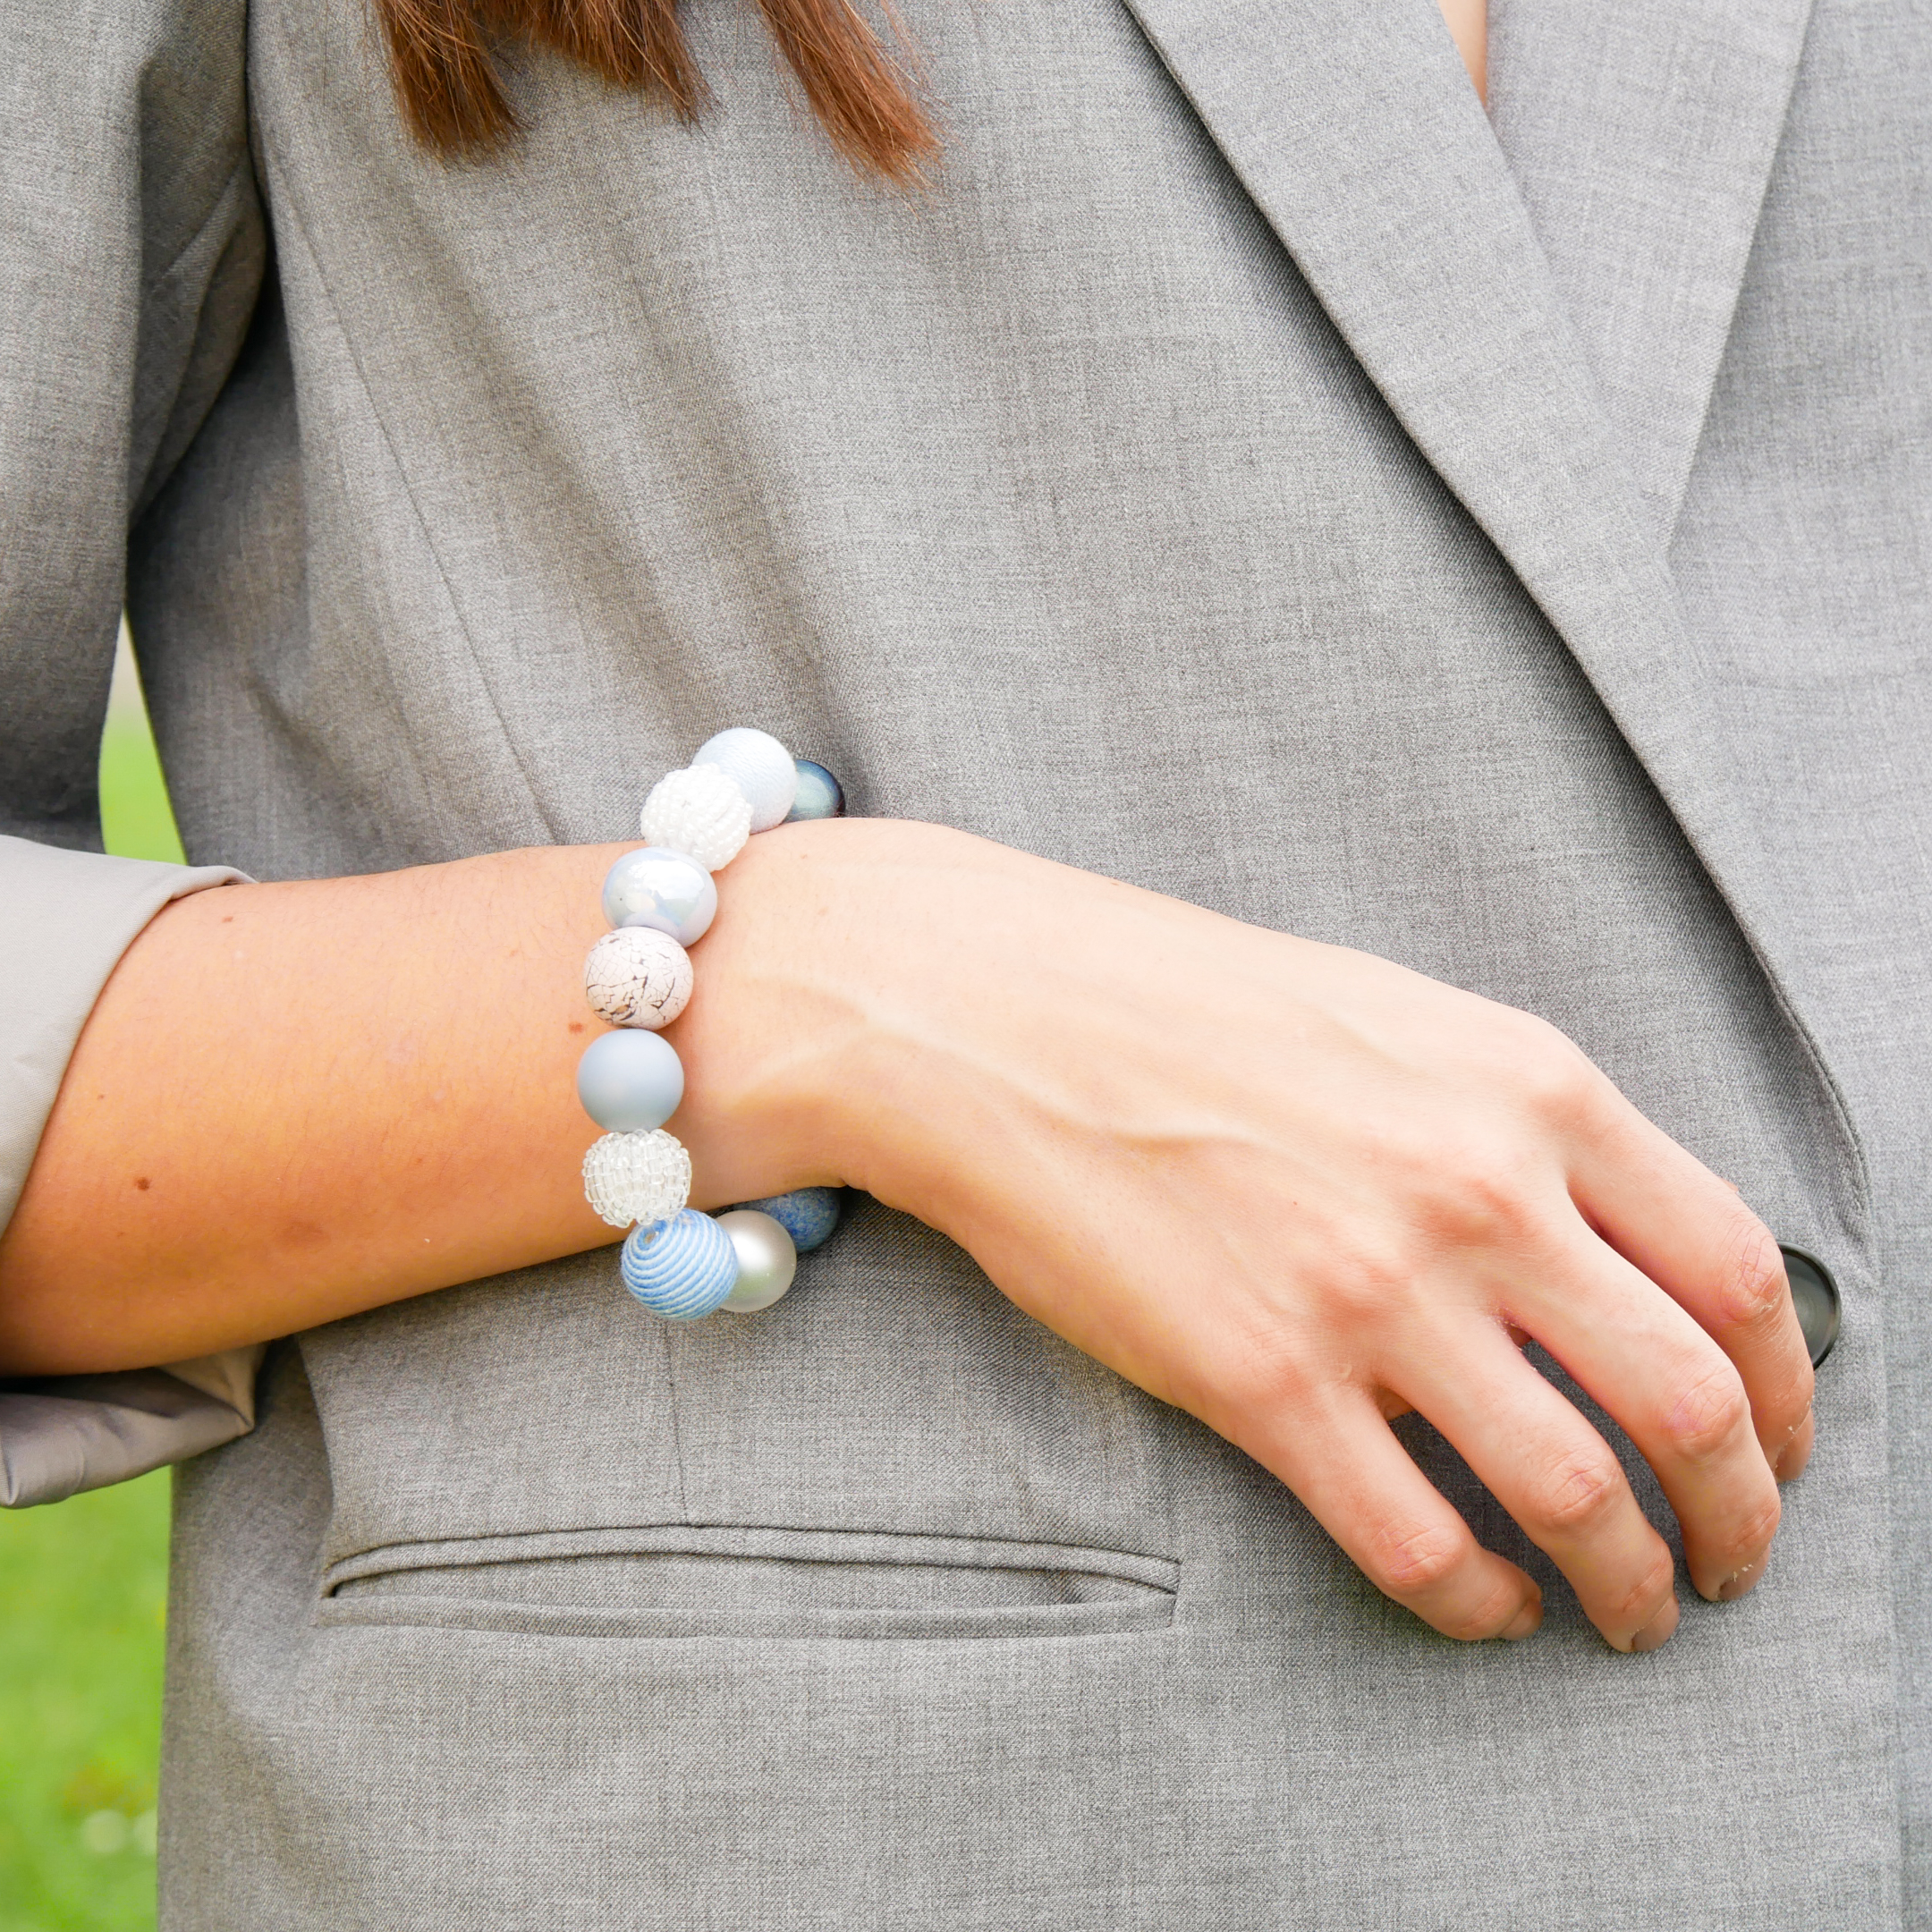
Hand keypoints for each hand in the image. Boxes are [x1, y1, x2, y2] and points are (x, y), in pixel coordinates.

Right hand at [685, 819, 1816, 1651]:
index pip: (1733, 1272)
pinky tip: (1484, 1603)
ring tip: (1625, 1609)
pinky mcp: (1258, 1381)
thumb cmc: (1192, 1008)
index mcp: (1527, 1089)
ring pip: (1573, 1494)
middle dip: (1736, 1516)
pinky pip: (1420, 1543)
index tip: (1775, 1447)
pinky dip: (1480, 1601)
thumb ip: (1527, 1123)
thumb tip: (1624, 1255)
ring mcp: (1367, 1291)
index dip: (1786, 1393)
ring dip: (1627, 1581)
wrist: (1003, 1018)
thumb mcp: (1400, 1018)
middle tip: (1725, 1560)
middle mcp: (1473, 1192)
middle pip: (1687, 1403)